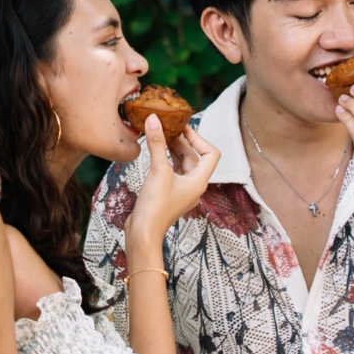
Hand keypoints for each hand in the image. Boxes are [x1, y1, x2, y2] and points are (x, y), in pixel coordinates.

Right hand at [128, 119, 217, 244]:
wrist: (143, 233)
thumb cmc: (155, 208)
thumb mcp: (158, 171)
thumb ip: (157, 144)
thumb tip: (154, 120)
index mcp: (199, 181)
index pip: (210, 154)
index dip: (199, 138)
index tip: (183, 128)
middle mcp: (194, 185)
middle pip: (193, 156)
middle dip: (181, 141)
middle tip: (167, 126)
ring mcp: (181, 189)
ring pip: (181, 163)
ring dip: (172, 148)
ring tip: (160, 134)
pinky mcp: (169, 192)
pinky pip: (171, 170)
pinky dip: (165, 158)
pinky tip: (154, 151)